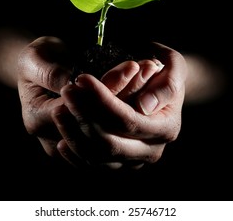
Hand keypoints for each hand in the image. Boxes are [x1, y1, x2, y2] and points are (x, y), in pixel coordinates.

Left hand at [53, 42, 186, 168]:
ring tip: (59, 109)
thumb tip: (145, 106)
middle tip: (66, 91)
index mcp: (165, 127)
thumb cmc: (164, 71)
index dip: (101, 101)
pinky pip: (91, 165)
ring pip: (97, 157)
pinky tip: (61, 138)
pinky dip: (74, 153)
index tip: (81, 79)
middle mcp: (151, 150)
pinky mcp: (117, 164)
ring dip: (73, 134)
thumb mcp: (173, 66)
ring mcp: (133, 161)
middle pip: (109, 143)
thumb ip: (166, 84)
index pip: (126, 119)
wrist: (161, 89)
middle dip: (83, 116)